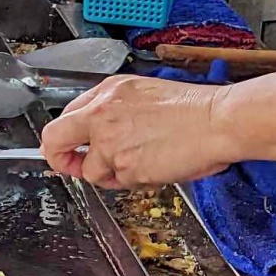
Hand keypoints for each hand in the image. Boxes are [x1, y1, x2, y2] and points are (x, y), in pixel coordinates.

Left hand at [40, 75, 236, 187]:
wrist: (219, 120)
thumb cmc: (191, 108)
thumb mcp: (141, 92)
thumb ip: (109, 110)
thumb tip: (86, 131)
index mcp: (105, 94)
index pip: (64, 119)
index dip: (62, 139)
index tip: (66, 149)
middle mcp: (101, 116)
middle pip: (56, 143)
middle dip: (61, 160)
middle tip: (72, 166)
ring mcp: (111, 143)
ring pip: (93, 172)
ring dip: (112, 173)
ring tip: (142, 161)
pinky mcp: (126, 167)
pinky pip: (120, 183)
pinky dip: (135, 181)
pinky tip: (155, 166)